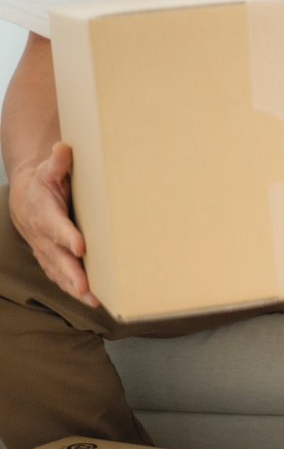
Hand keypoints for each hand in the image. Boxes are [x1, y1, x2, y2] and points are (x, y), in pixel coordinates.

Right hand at [9, 142, 94, 306]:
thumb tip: (63, 148)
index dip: (66, 236)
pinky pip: (60, 276)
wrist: (26, 198)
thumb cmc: (44, 182)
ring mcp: (45, 250)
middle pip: (57, 256)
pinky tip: (90, 300)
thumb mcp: (48, 169)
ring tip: (92, 300)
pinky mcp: (50, 258)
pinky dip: (72, 289)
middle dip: (71, 272)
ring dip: (74, 286)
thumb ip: (58, 162)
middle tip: (85, 286)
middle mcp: (42, 236)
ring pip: (58, 271)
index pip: (55, 225)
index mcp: (44, 212)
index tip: (80, 245)